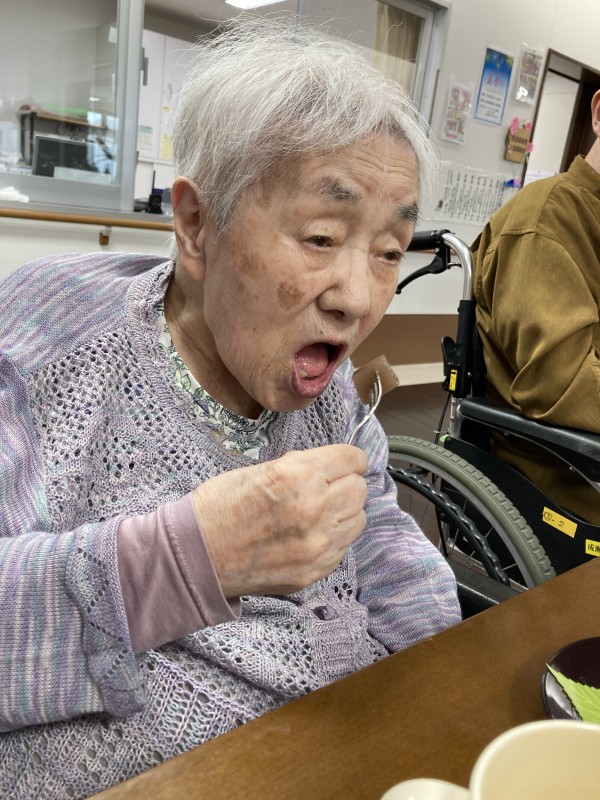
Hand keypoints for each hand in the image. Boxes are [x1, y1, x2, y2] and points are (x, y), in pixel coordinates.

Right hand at [192, 444, 367, 596]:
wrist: (197, 555)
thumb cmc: (220, 506)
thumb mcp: (261, 469)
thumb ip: (301, 467)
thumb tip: (329, 467)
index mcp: (298, 477)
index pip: (352, 459)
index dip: (348, 459)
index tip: (343, 463)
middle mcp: (314, 510)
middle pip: (359, 488)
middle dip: (345, 483)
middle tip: (327, 486)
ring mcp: (318, 545)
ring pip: (358, 518)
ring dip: (343, 511)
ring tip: (319, 511)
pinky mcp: (315, 570)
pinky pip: (344, 545)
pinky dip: (334, 536)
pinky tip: (310, 533)